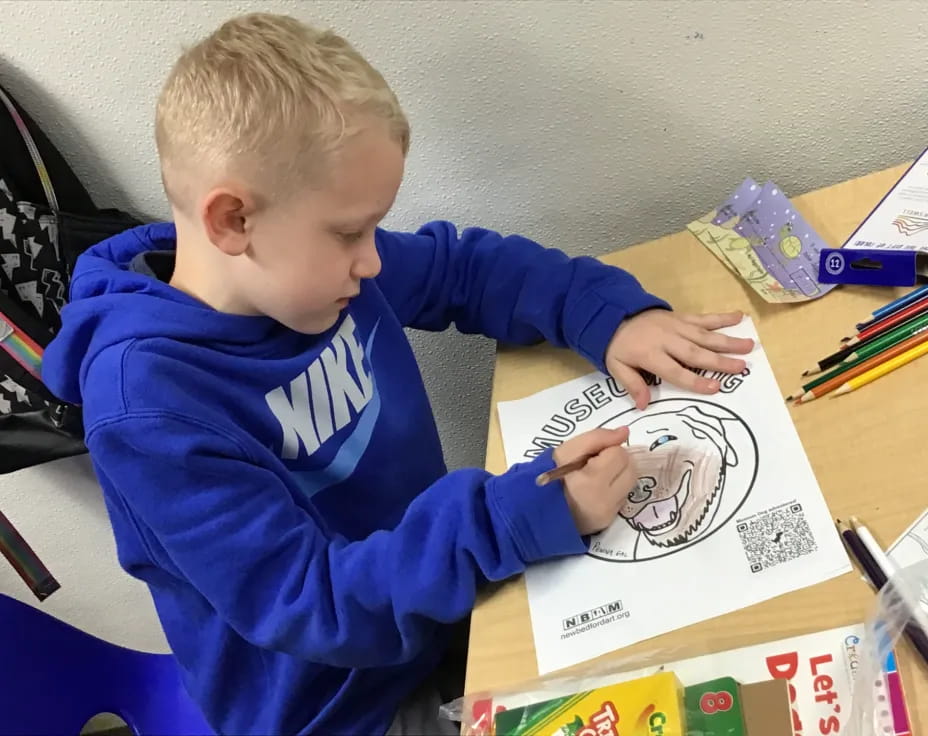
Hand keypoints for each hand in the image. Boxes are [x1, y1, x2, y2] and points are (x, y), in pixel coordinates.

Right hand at [553, 426, 636, 535]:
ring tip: (598, 476)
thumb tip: (625, 432)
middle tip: (597, 463)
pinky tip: (597, 490)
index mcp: (592, 480)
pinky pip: (623, 498)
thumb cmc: (550, 474)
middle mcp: (604, 499)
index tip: (591, 456)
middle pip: (631, 469)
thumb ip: (597, 437)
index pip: (619, 454)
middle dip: (617, 461)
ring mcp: (608, 513)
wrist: (536, 508)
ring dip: (619, 475)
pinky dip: (614, 490)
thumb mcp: (567, 450)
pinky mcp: (608, 521)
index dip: (606, 450)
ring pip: (630, 483)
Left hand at [605, 310, 753, 408]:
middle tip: (742, 367)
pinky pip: (703, 318)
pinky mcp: (681, 317)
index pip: (675, 371)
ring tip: (749, 345)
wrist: (613, 314)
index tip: (715, 388)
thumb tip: (643, 405)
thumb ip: (632, 384)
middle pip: (695, 352)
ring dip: (727, 340)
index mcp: (649, 354)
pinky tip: (739, 317)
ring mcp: (676, 326)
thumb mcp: (616, 367)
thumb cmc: (618, 346)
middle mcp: (666, 339)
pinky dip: (721, 318)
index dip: (694, 380)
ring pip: (704, 335)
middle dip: (719, 360)